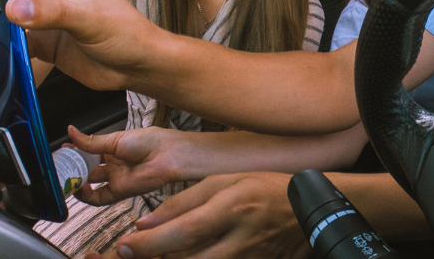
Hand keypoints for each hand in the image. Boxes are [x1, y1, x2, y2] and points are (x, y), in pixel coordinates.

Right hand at [69, 126, 182, 205]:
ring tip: (65, 179)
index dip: (74, 153)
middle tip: (59, 168)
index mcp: (112, 148)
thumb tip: (71, 132)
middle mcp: (113, 164)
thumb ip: (91, 142)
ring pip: (90, 184)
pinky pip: (99, 198)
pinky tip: (80, 189)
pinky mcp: (119, 191)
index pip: (87, 152)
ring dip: (76, 183)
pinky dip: (87, 196)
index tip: (61, 152)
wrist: (166, 155)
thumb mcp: (115, 139)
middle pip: (86, 169)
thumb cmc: (149, 142)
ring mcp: (115, 178)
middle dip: (72, 169)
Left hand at [87, 172, 307, 258]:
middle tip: (125, 253)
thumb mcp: (225, 181)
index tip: (124, 245)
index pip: (183, 231)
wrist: (309, 212)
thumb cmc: (267, 189)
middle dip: (151, 257)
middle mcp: (238, 239)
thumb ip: (184, 201)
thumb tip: (146, 222)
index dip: (149, 243)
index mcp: (232, 209)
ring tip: (154, 252)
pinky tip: (180, 255)